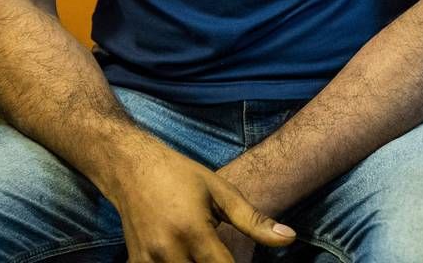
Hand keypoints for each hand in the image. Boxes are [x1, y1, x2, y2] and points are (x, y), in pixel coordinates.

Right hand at [101, 140, 294, 261]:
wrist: (132, 169)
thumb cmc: (181, 176)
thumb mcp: (221, 192)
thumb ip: (254, 220)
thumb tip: (289, 238)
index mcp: (193, 231)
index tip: (248, 261)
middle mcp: (168, 251)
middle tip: (223, 251)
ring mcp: (148, 261)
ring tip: (206, 250)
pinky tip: (186, 254)